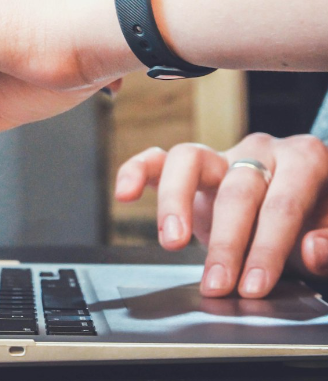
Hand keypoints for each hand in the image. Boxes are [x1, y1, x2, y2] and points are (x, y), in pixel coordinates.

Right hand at [115, 133, 327, 297]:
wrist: (306, 210)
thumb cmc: (319, 221)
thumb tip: (310, 251)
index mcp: (306, 159)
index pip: (282, 204)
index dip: (267, 247)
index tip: (254, 285)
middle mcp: (262, 148)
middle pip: (237, 190)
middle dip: (226, 243)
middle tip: (217, 284)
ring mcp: (223, 153)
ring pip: (188, 159)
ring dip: (176, 203)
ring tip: (171, 241)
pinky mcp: (193, 164)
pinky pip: (157, 159)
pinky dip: (136, 171)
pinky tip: (125, 194)